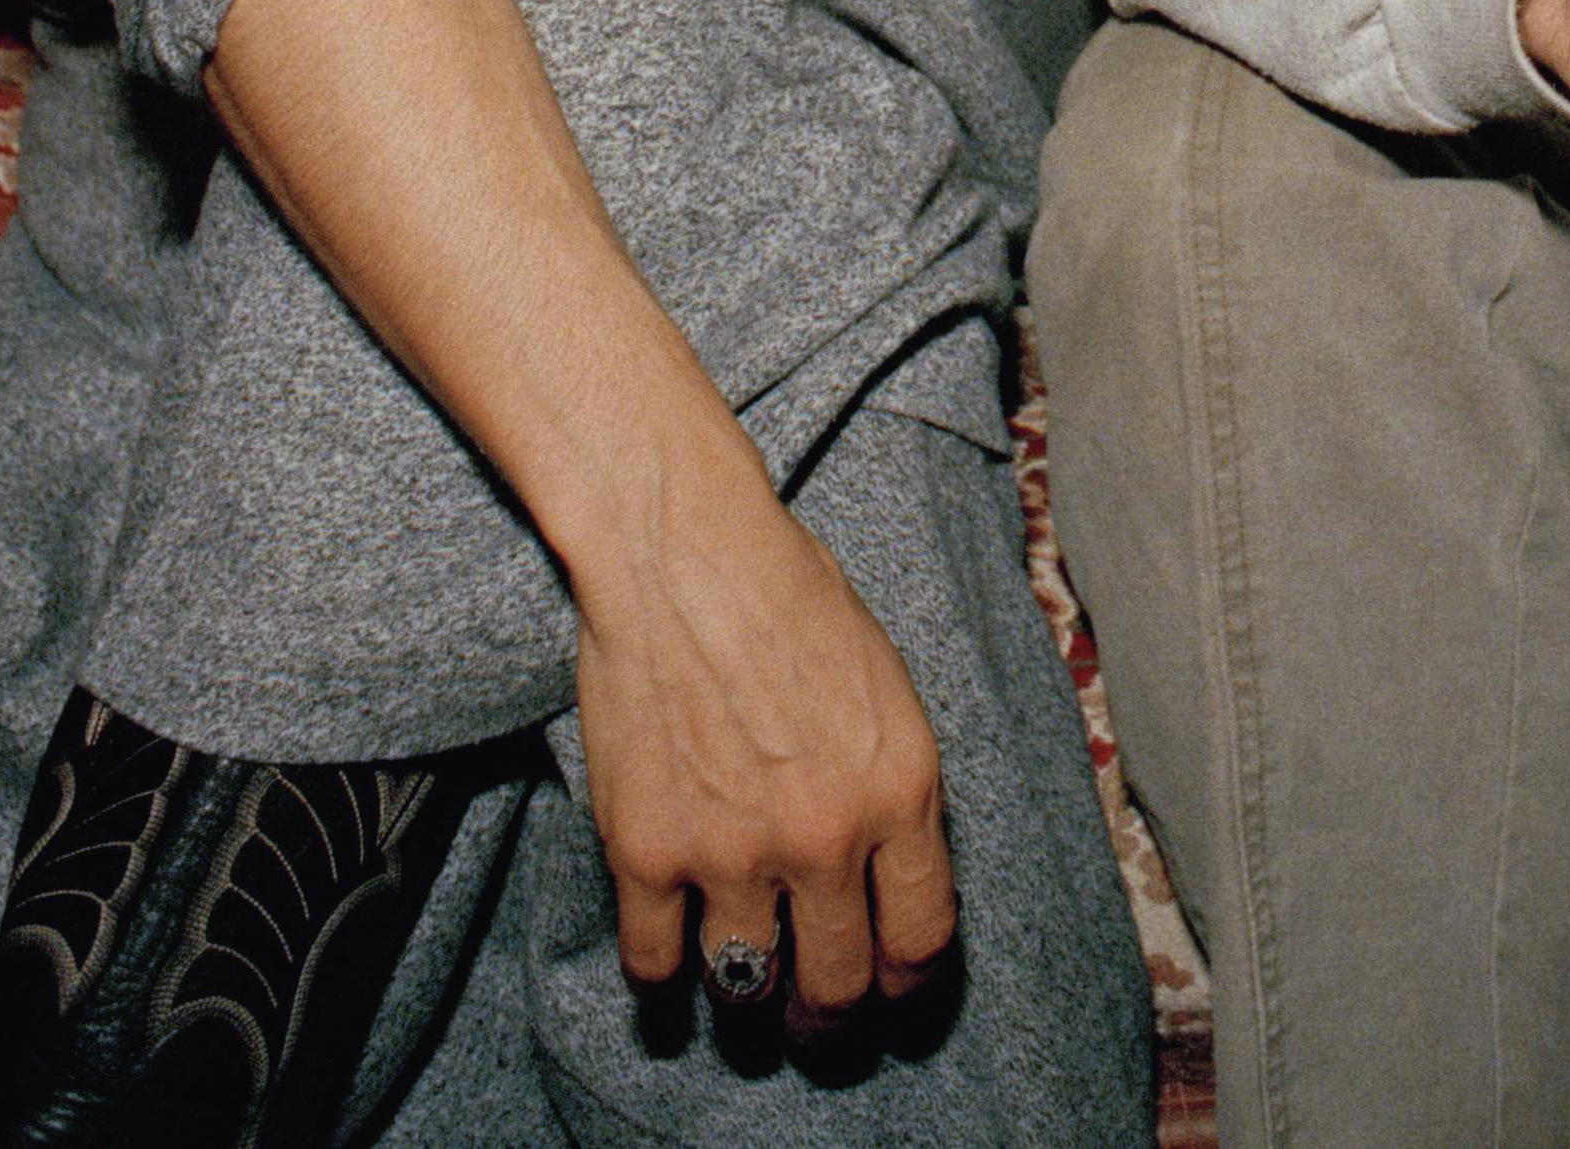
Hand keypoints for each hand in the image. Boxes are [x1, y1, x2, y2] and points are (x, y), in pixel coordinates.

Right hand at [576, 479, 957, 1022]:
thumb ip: (894, 790)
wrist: (683, 550)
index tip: (891, 996)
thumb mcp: (888, 691)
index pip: (922, 939)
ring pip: (749, 986)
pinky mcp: (646, 849)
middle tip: (817, 1019)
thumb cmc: (790, 596)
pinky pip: (654, 962)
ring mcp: (732, 850)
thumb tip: (891, 877)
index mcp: (903, 791)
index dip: (907, 986)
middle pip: (838, 984)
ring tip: (746, 991)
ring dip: (749, 1001)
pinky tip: (670, 964)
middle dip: (830, 1016)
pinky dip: (662, 977)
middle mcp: (826, 837)